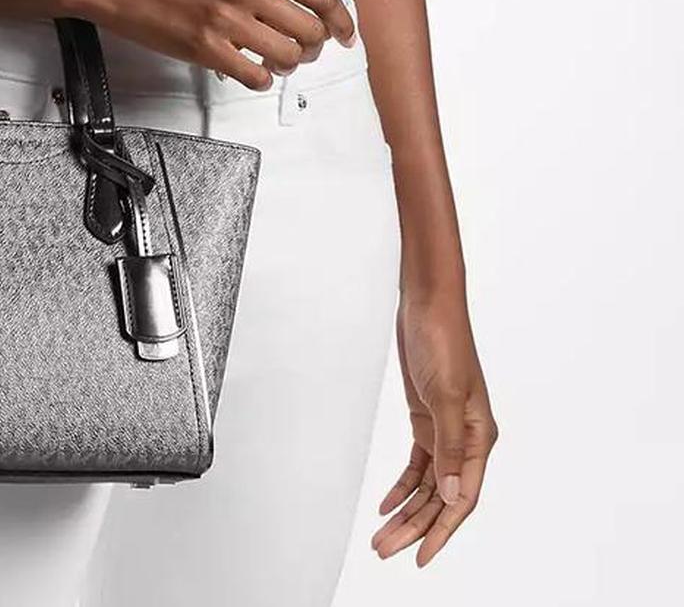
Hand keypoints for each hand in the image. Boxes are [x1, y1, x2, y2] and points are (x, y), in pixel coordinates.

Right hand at [62, 0, 357, 89]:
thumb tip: (302, 12)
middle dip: (313, 48)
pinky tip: (247, 69)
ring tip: (272, 61)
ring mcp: (227, 19)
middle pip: (311, 31)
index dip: (342, 22)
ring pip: (288, 57)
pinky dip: (260, 78)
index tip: (345, 36)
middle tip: (299, 52)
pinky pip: (256, 76)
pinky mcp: (206, 48)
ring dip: (287, 65)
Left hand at [371, 292, 497, 566]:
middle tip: (385, 550)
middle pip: (441, 497)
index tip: (420, 558)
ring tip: (381, 536)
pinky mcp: (427, 418)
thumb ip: (448, 448)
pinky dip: (403, 485)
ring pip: (428, 485)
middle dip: (415, 527)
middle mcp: (466, 439)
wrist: (428, 303)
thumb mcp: (443, 394)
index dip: (441, 531)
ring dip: (406, 511)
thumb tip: (450, 497)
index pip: (462, 498)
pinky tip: (386, 504)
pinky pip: (418, 464)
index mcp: (479, 437)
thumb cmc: (442, 340)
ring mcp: (446, 429)